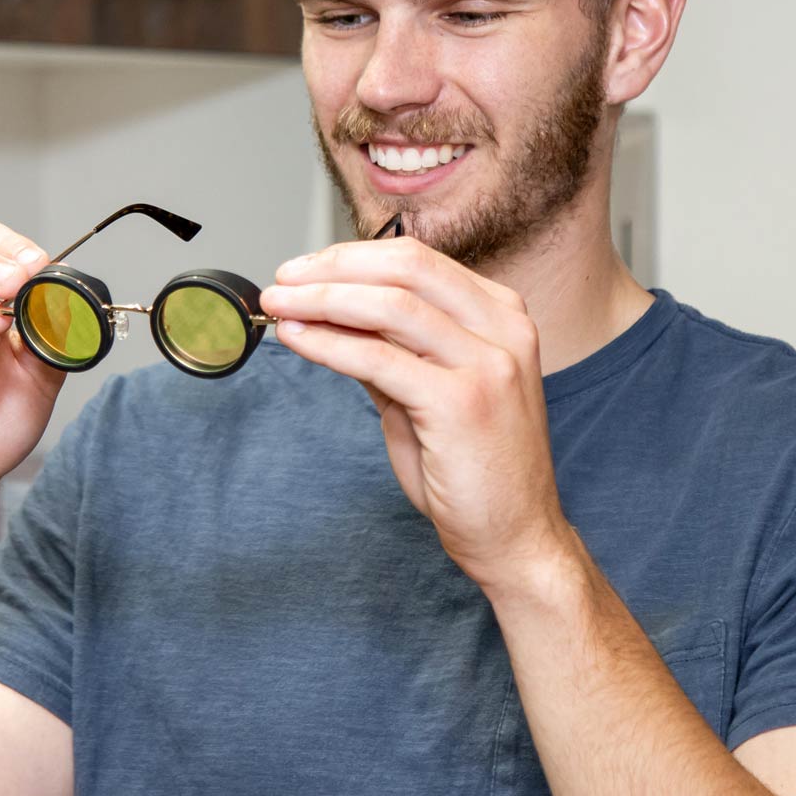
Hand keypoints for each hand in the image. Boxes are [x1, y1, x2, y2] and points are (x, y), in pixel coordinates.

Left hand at [259, 236, 572, 588]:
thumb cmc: (474, 469)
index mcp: (500, 316)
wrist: (516, 537)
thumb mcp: (428, 392)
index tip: (303, 270)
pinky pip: (379, 358)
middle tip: (282, 282)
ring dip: (320, 300)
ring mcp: (488, 364)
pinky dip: (329, 343)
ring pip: (389, 305)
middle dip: (331, 268)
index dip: (350, 258)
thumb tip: (329, 316)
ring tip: (278, 307)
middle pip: (403, 268)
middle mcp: (503, 330)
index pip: (416, 260)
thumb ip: (390, 350)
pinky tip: (299, 339)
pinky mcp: (463, 403)